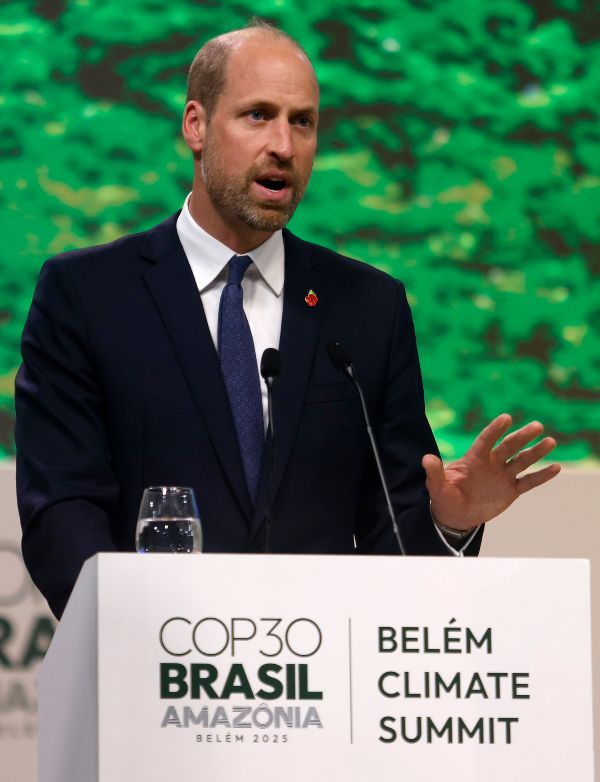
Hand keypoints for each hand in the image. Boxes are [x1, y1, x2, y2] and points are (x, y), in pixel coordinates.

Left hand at [423, 413, 560, 530]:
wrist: (456, 516)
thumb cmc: (445, 498)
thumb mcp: (437, 487)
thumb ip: (435, 473)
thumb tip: (426, 458)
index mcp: (474, 459)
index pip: (486, 441)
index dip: (495, 430)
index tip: (506, 417)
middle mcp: (491, 463)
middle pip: (509, 446)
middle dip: (522, 436)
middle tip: (537, 426)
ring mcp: (502, 475)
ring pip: (522, 461)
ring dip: (536, 452)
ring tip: (551, 441)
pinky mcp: (511, 490)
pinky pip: (529, 482)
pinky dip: (542, 476)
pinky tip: (556, 467)